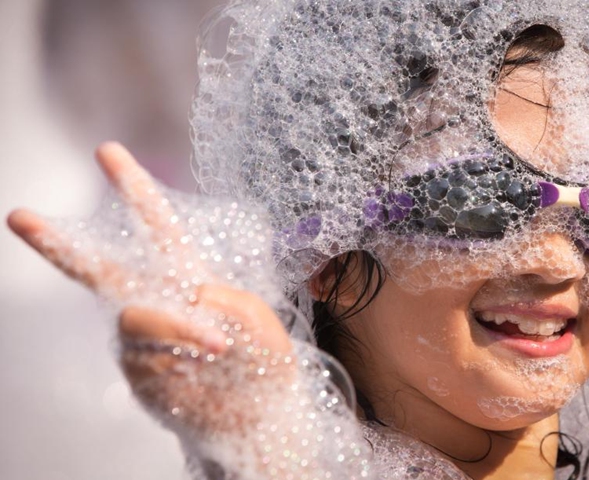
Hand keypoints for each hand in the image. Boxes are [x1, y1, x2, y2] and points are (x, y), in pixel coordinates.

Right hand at [7, 142, 292, 430]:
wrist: (259, 415)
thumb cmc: (261, 360)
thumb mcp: (254, 316)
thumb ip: (219, 299)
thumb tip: (183, 303)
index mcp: (186, 277)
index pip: (158, 227)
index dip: (135, 188)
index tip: (107, 151)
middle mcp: (154, 303)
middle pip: (97, 269)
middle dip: (57, 243)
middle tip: (18, 216)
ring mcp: (140, 341)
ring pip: (136, 317)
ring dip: (179, 328)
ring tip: (217, 348)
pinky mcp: (136, 376)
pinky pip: (145, 360)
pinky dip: (179, 363)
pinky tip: (199, 374)